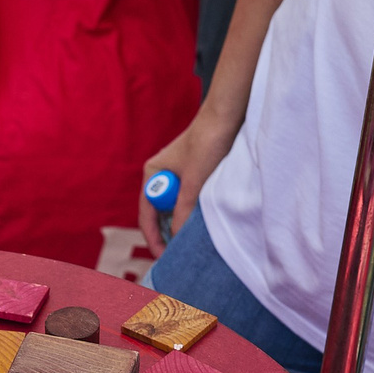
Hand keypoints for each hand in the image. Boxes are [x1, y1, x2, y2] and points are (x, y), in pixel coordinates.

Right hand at [140, 107, 240, 253]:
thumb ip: (183, 210)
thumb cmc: (208, 142)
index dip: (153, 237)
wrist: (227, 115)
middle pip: (159, 213)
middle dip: (168, 232)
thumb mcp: (194, 181)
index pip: (146, 214)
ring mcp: (177, 175)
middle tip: (180, 253)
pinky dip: (193, 211)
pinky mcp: (193, 174)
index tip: (163, 257)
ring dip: (183, 221)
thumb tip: (176, 237)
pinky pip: (188, 200)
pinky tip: (202, 221)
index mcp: (152, 174)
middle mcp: (161, 175)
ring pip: (175, 207)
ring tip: (192, 240)